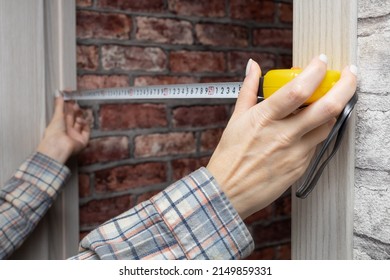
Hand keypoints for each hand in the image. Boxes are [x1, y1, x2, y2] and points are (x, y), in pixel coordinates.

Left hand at [37, 97, 90, 163]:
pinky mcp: (83, 140)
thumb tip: (58, 93)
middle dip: (77, 110)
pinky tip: (81, 121)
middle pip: (75, 117)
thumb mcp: (57, 115)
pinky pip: (87, 130)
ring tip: (79, 114)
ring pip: (82, 123)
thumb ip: (59, 104)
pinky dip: (85, 124)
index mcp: (60, 125)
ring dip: (81, 116)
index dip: (70, 105)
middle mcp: (68, 130)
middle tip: (76, 105)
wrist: (59, 145)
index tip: (72, 98)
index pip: (67, 113)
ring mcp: (76, 135)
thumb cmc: (54, 132)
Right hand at [207, 55, 356, 218]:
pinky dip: (316, 131)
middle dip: (346, 85)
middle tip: (349, 74)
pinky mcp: (301, 167)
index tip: (321, 60)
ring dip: (333, 109)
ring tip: (326, 102)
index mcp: (264, 119)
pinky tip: (307, 128)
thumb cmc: (230, 155)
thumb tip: (252, 66)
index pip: (298, 90)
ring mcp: (295, 153)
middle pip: (327, 107)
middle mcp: (283, 135)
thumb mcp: (236, 118)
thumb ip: (248, 88)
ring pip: (328, 125)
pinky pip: (317, 143)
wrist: (228, 190)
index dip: (316, 71)